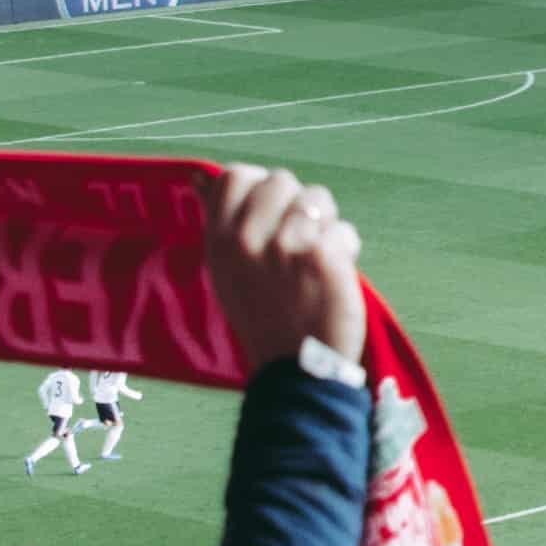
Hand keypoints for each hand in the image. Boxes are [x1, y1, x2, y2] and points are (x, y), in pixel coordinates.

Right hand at [203, 164, 369, 376]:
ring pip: (318, 198)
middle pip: (282, 180)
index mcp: (218, 240)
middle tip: (296, 246)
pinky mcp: (320, 255)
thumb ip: (221, 221)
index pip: (235, 176)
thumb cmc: (264, 317)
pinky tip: (333, 276)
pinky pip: (343, 230)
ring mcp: (283, 244)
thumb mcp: (225, 270)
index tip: (270, 218)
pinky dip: (346, 249)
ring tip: (315, 261)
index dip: (259, 188)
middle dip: (297, 206)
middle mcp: (245, 238)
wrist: (295, 369)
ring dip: (325, 225)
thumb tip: (199, 176)